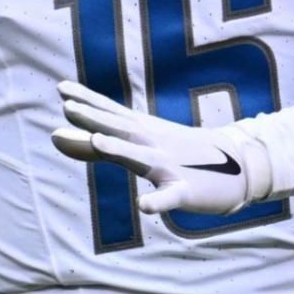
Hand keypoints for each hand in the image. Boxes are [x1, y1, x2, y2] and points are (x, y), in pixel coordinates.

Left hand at [50, 80, 269, 215]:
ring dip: (120, 149)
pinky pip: (170, 197)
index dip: (87, 101)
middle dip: (95, 118)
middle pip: (121, 129)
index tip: (61, 88)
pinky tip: (144, 205)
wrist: (238, 168)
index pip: (112, 113)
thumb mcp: (140, 146)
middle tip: (68, 106)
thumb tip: (55, 136)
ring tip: (97, 141)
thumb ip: (97, 144)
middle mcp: (154, 143)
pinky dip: (157, 201)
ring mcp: (171, 165)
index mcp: (144, 132)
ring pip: (142, 157)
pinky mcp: (185, 191)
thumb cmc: (180, 156)